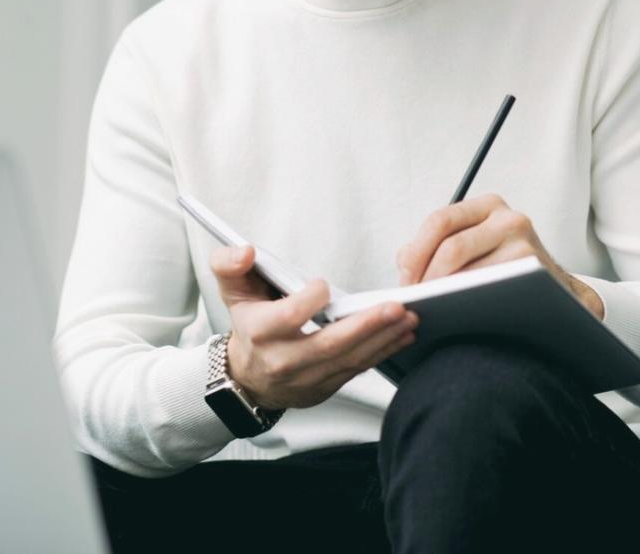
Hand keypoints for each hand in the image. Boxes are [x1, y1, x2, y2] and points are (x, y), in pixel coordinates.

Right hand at [209, 246, 418, 410]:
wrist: (248, 377)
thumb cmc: (249, 324)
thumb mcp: (231, 290)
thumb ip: (230, 264)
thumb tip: (245, 251)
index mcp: (261, 332)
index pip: (290, 316)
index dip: (310, 300)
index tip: (323, 286)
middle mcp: (284, 360)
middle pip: (330, 344)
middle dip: (366, 325)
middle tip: (397, 307)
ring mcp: (307, 378)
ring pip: (350, 360)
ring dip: (384, 339)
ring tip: (409, 318)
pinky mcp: (326, 387)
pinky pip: (358, 369)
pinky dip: (383, 352)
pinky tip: (403, 335)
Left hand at [395, 193, 604, 319]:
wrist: (553, 291)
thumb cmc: (503, 269)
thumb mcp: (473, 245)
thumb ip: (435, 246)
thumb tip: (404, 263)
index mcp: (487, 205)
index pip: (439, 221)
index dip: (416, 254)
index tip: (405, 281)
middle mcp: (508, 217)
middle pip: (451, 246)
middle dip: (425, 277)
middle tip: (414, 301)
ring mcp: (524, 242)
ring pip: (469, 271)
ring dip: (443, 294)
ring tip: (430, 309)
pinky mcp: (534, 270)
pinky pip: (490, 289)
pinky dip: (468, 303)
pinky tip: (457, 314)